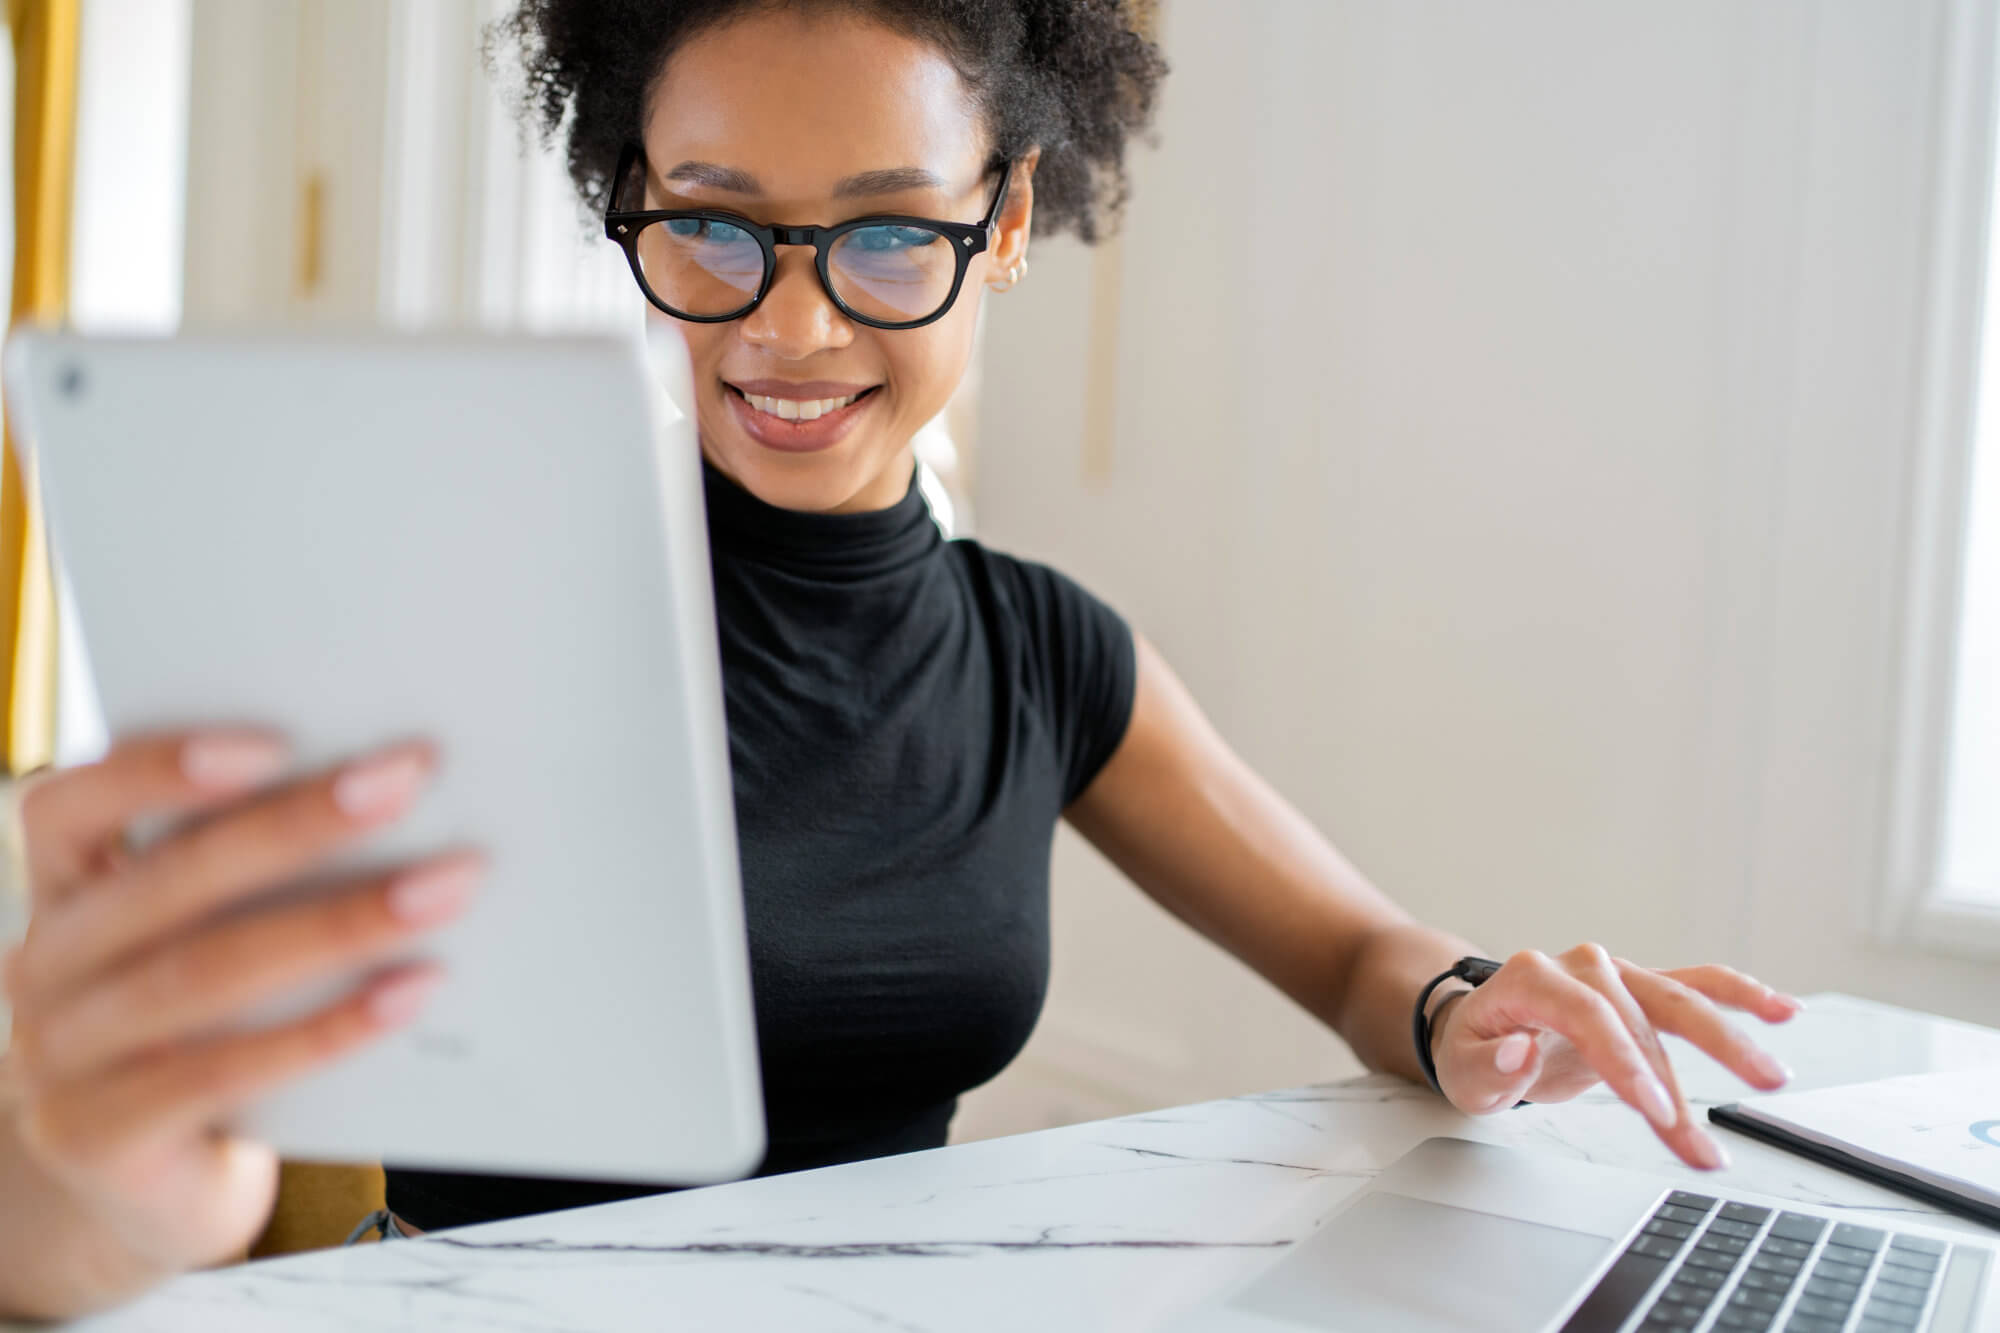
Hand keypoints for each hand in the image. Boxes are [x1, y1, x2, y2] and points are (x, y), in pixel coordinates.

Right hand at [0, 729, 479, 1295]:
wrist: (163, 1186)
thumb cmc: (208, 1027)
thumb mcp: (209, 940)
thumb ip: (256, 876)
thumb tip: (395, 788)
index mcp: (61, 892)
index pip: (69, 807)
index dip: (160, 769)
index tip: (276, 741)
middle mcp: (42, 967)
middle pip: (171, 881)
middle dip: (299, 824)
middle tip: (406, 777)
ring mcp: (57, 1059)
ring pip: (204, 973)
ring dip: (340, 922)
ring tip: (446, 886)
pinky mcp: (102, 1137)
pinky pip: (224, 1072)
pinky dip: (328, 1028)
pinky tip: (412, 991)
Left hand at [1428, 944, 1799, 1169]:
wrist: (1481, 1027)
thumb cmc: (1473, 1050)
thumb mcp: (1462, 1071)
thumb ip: (1488, 1067)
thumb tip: (1517, 1052)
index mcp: (1530, 979)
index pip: (1587, 1016)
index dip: (1624, 1062)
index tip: (1654, 1110)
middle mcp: (1578, 966)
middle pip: (1639, 1015)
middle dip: (1674, 1079)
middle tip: (1701, 1135)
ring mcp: (1614, 974)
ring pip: (1678, 1002)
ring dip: (1726, 1043)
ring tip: (1772, 1079)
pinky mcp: (1640, 989)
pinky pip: (1695, 985)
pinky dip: (1739, 994)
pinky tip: (1782, 1010)